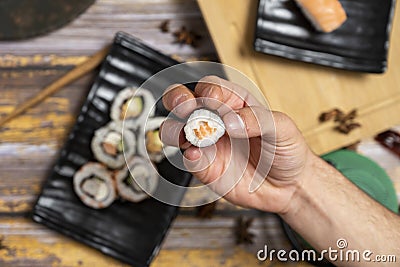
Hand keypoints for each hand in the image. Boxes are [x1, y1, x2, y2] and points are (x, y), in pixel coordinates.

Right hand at [160, 76, 313, 213]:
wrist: (289, 187)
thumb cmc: (287, 151)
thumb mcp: (282, 128)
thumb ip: (258, 119)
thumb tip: (231, 120)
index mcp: (235, 104)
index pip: (211, 87)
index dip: (208, 91)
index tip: (215, 101)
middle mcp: (217, 122)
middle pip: (184, 102)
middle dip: (177, 98)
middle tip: (185, 106)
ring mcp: (209, 145)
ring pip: (177, 130)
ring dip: (175, 129)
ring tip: (189, 134)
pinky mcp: (206, 168)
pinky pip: (188, 160)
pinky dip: (188, 157)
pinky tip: (197, 157)